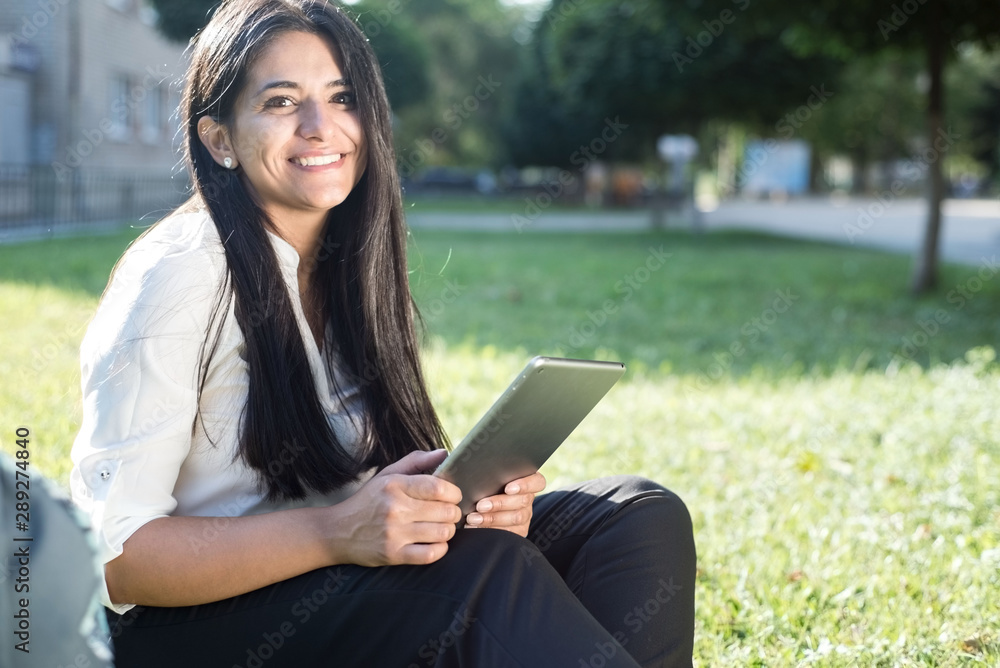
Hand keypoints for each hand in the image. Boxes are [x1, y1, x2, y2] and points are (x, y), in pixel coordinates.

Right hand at [324, 449, 461, 566]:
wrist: (336, 531)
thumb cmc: (367, 501)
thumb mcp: (387, 475)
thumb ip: (416, 461)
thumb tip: (444, 453)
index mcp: (395, 485)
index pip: (437, 487)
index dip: (454, 492)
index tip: (453, 495)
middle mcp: (395, 509)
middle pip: (445, 511)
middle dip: (453, 512)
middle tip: (448, 512)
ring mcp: (394, 533)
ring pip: (442, 532)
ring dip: (448, 530)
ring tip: (441, 526)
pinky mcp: (393, 555)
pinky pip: (430, 555)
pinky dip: (440, 549)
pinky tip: (435, 543)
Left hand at [464, 471, 545, 536]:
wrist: (479, 505)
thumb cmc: (485, 485)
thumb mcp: (490, 478)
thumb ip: (491, 474)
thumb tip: (477, 468)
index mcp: (527, 482)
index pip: (537, 482)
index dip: (525, 485)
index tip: (508, 488)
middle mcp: (528, 499)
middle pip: (523, 501)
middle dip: (500, 503)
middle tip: (480, 505)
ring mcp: (525, 516)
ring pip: (516, 518)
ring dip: (492, 518)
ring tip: (474, 518)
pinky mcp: (518, 531)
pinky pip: (509, 533)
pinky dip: (491, 530)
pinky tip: (476, 527)